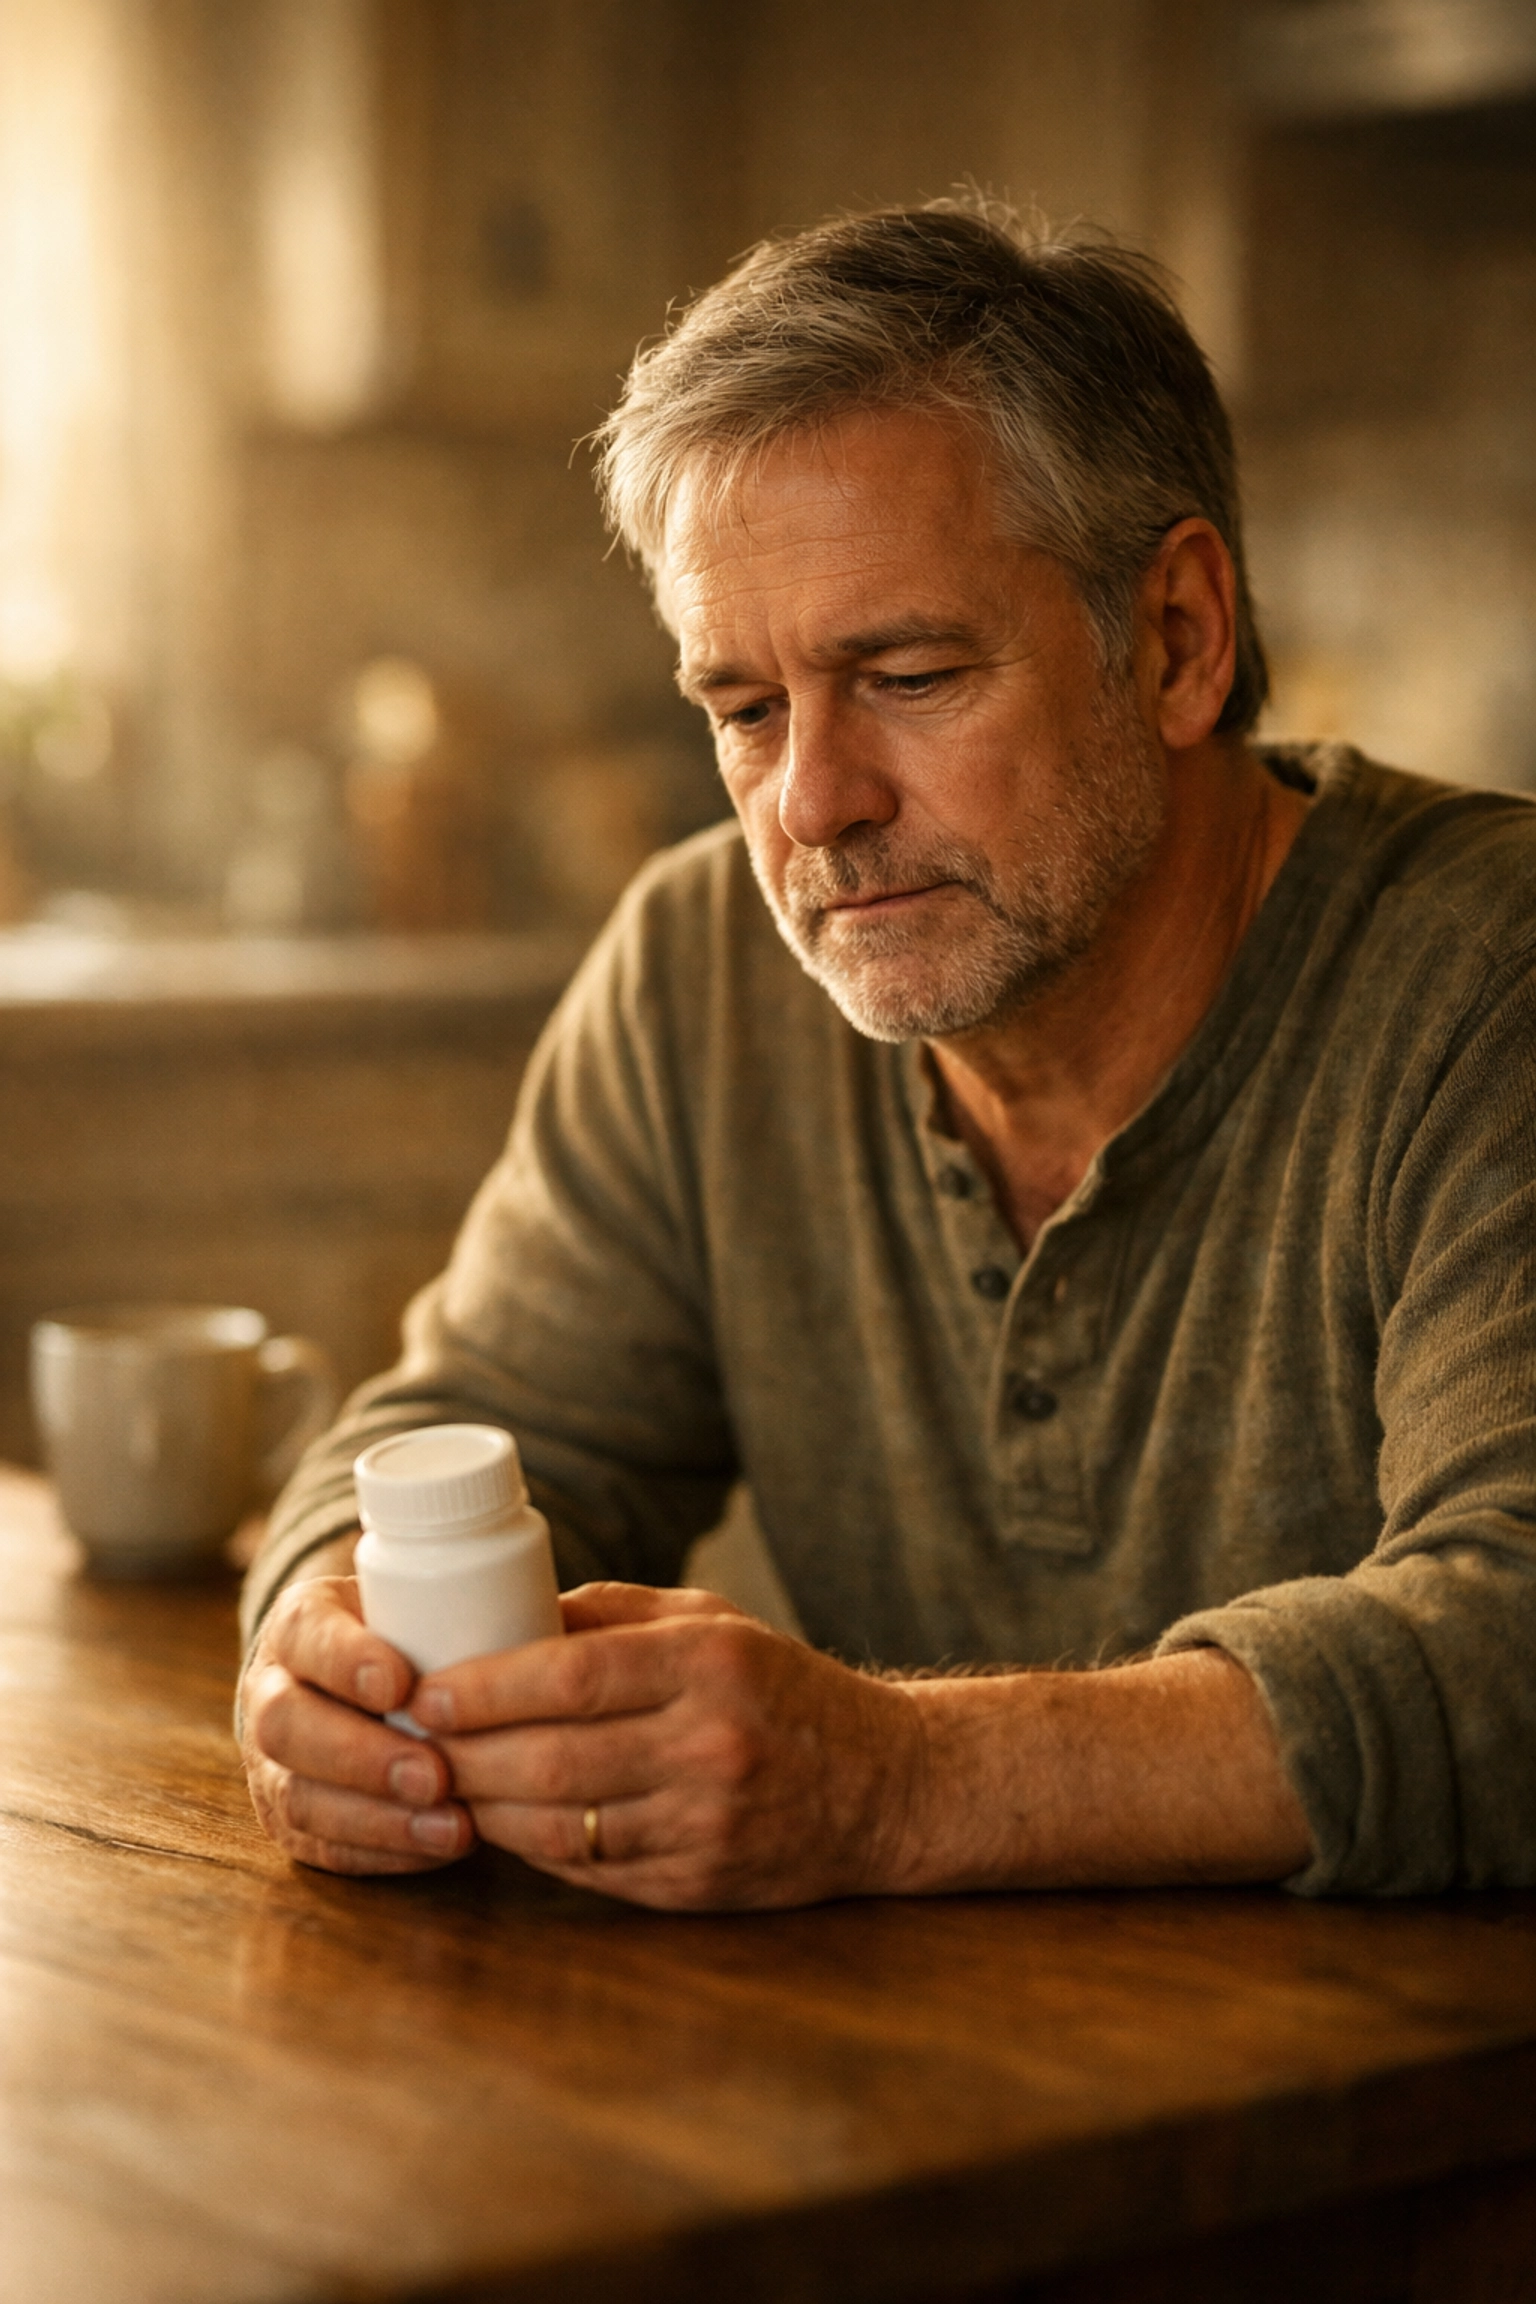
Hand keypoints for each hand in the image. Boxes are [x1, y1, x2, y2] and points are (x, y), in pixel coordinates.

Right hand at [240, 1568, 475, 1874]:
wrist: (358, 1683)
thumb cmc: (410, 1636)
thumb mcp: (418, 1605)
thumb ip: (460, 1608)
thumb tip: (548, 1622)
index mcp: (302, 1624)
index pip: (306, 1634)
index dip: (346, 1661)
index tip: (401, 1684)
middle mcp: (272, 1690)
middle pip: (285, 1726)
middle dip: (362, 1756)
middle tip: (435, 1774)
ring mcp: (271, 1762)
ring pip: (298, 1796)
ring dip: (378, 1818)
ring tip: (453, 1827)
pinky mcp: (289, 1819)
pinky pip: (322, 1846)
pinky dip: (382, 1852)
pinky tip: (438, 1848)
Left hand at [411, 1582, 927, 1910]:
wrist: (884, 1786)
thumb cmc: (780, 1688)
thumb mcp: (711, 1622)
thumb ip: (609, 1616)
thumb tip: (500, 1614)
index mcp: (709, 1663)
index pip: (571, 1677)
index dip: (485, 1689)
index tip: (427, 1692)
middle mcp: (708, 1745)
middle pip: (549, 1759)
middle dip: (463, 1756)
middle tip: (411, 1745)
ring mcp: (704, 1824)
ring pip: (557, 1826)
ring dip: (482, 1809)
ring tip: (439, 1785)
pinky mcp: (697, 1885)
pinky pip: (587, 1871)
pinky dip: (529, 1849)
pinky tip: (499, 1824)